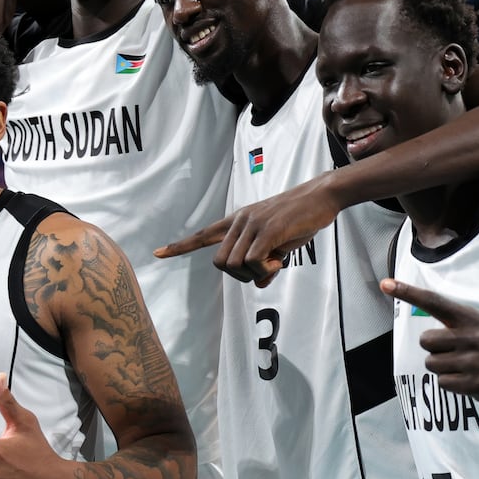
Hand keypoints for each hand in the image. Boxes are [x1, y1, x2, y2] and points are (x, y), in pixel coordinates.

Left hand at [154, 178, 341, 286]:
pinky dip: (265, 268)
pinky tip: (280, 259)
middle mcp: (240, 221)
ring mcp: (252, 224)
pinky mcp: (267, 230)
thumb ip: (265, 263)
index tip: (157, 253)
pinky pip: (253, 261)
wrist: (321, 196)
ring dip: (255, 272)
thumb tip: (258, 282)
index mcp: (238, 222)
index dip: (180, 246)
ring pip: (234, 265)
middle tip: (264, 270)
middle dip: (239, 276)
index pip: (203, 235)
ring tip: (276, 260)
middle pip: (220, 263)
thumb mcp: (279, 244)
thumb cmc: (300, 220)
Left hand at [382, 278, 478, 406]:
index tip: (386, 284)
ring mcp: (473, 361)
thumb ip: (464, 325)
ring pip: (432, 365)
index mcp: (473, 318)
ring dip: (444, 369)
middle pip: (425, 341)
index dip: (408, 292)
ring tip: (467, 368)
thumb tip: (435, 334)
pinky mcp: (476, 384)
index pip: (435, 301)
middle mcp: (470, 337)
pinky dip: (453, 385)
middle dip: (433, 349)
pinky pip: (444, 384)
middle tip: (452, 353)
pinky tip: (473, 381)